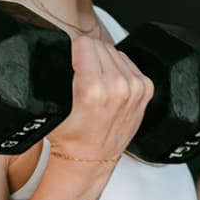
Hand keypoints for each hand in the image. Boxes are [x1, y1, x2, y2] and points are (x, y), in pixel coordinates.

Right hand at [46, 35, 153, 162]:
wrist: (92, 157)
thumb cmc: (73, 137)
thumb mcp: (54, 104)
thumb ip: (60, 73)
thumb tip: (65, 50)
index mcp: (93, 88)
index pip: (84, 43)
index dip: (74, 50)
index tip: (71, 59)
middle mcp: (117, 86)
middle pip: (99, 45)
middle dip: (87, 55)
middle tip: (80, 73)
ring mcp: (135, 87)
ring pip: (114, 51)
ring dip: (103, 61)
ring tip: (94, 80)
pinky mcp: (145, 88)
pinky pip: (127, 62)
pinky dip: (117, 68)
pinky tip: (108, 83)